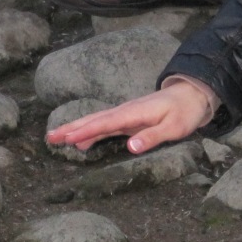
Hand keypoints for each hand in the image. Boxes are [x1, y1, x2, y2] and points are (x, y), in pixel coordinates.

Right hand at [45, 81, 211, 153]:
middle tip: (50, 137)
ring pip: (95, 122)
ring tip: (55, 138)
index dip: (86, 131)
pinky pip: (103, 125)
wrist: (191, 95)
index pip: (105, 123)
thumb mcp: (173, 128)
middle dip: (71, 128)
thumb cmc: (184, 112)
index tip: (68, 138)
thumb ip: (152, 137)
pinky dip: (89, 132)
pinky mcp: (127, 119)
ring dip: (75, 129)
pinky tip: (81, 142)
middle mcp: (124, 112)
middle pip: (93, 120)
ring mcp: (124, 115)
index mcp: (133, 113)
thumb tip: (130, 146)